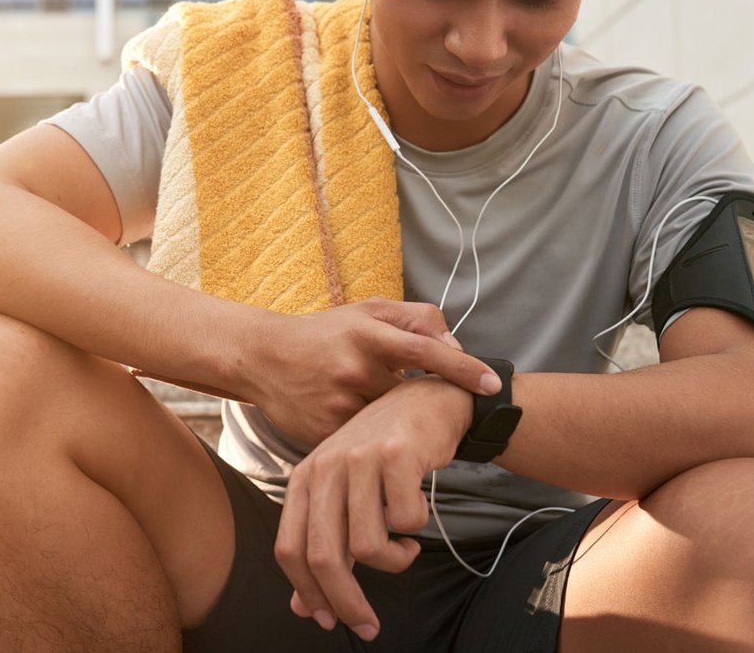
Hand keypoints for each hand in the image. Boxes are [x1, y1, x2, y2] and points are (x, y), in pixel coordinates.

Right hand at [245, 297, 498, 446]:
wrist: (261, 358)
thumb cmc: (324, 332)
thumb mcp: (366, 310)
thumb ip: (415, 317)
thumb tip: (455, 344)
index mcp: (366, 333)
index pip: (425, 350)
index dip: (462, 369)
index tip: (492, 384)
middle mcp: (353, 367)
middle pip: (411, 395)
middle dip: (427, 403)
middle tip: (441, 407)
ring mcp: (338, 403)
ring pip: (391, 424)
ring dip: (403, 424)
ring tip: (399, 419)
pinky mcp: (324, 432)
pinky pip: (367, 442)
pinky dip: (378, 440)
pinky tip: (376, 435)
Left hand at [272, 375, 472, 639]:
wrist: (429, 403)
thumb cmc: (384, 455)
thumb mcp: (345, 495)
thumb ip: (324, 545)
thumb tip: (303, 608)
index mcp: (304, 478)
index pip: (290, 549)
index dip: (308, 593)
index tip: (330, 622)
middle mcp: (325, 467)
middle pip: (324, 556)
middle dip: (347, 602)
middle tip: (368, 626)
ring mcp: (360, 459)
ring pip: (368, 545)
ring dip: (393, 561)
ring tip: (404, 548)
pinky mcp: (397, 455)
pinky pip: (406, 521)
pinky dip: (415, 529)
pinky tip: (418, 511)